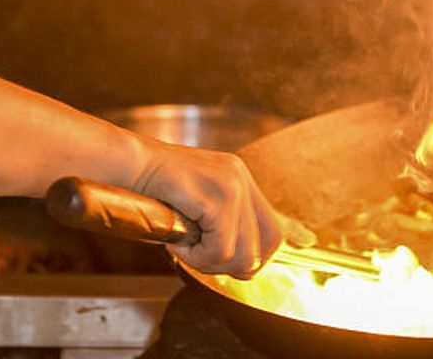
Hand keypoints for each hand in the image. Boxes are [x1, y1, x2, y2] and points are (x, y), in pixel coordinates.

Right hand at [131, 142, 290, 278]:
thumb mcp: (193, 206)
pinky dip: (195, 255)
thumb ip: (221, 224)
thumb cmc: (150, 191)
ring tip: (184, 244)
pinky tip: (177, 239)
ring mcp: (231, 184)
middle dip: (237, 264)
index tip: (308, 242)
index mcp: (236, 177)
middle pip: (267, 244)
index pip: (274, 215)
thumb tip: (245, 257)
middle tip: (202, 255)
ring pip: (242, 254)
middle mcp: (240, 177)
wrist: (124, 167)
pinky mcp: (217, 195)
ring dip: (208, 261)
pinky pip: (220, 248)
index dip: (292, 233)